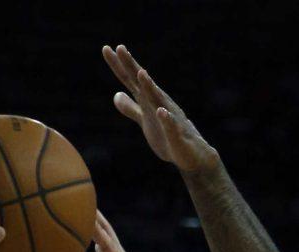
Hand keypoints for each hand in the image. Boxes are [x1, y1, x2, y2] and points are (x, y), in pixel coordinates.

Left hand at [102, 45, 219, 172]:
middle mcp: (159, 104)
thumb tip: (116, 94)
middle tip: (120, 48)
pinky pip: (171, 126)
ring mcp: (169, 118)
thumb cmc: (167, 136)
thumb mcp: (144, 120)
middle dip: (131, 66)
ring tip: (140, 72)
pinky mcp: (176, 135)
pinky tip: (160, 112)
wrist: (192, 155)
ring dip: (149, 87)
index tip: (106, 48)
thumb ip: (130, 108)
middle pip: (142, 83)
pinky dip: (166, 119)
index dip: (119, 66)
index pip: (130, 80)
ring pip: (157, 100)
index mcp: (148, 101)